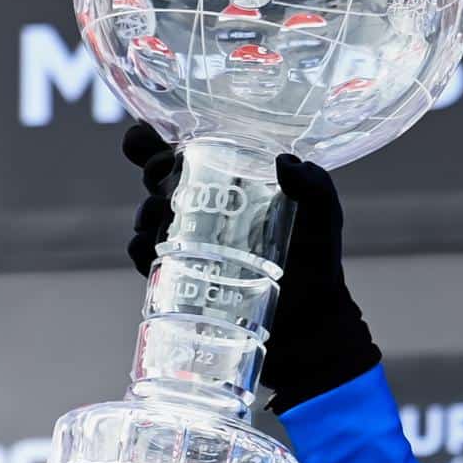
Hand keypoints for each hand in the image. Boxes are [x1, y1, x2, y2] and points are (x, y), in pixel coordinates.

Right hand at [121, 124, 379, 411]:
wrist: (308, 320)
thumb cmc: (317, 261)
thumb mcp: (323, 218)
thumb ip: (316, 186)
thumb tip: (285, 162)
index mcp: (231, 179)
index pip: (183, 149)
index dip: (158, 142)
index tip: (168, 150)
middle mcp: (203, 205)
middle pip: (157, 176)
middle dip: (153, 171)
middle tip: (167, 182)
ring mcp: (187, 239)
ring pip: (148, 214)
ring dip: (146, 210)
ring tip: (161, 217)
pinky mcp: (178, 273)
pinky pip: (143, 255)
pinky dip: (138, 248)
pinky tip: (148, 248)